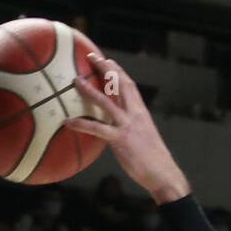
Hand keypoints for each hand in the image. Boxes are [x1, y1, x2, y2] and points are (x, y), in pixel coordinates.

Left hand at [65, 52, 188, 202]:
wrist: (163, 173)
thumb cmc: (154, 161)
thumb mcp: (145, 138)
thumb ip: (132, 129)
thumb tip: (120, 130)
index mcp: (141, 112)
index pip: (129, 85)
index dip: (118, 71)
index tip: (108, 61)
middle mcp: (134, 114)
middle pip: (119, 84)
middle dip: (106, 68)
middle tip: (91, 57)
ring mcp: (127, 125)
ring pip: (106, 102)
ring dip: (90, 90)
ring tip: (75, 81)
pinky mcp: (120, 140)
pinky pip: (97, 129)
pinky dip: (81, 124)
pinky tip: (68, 122)